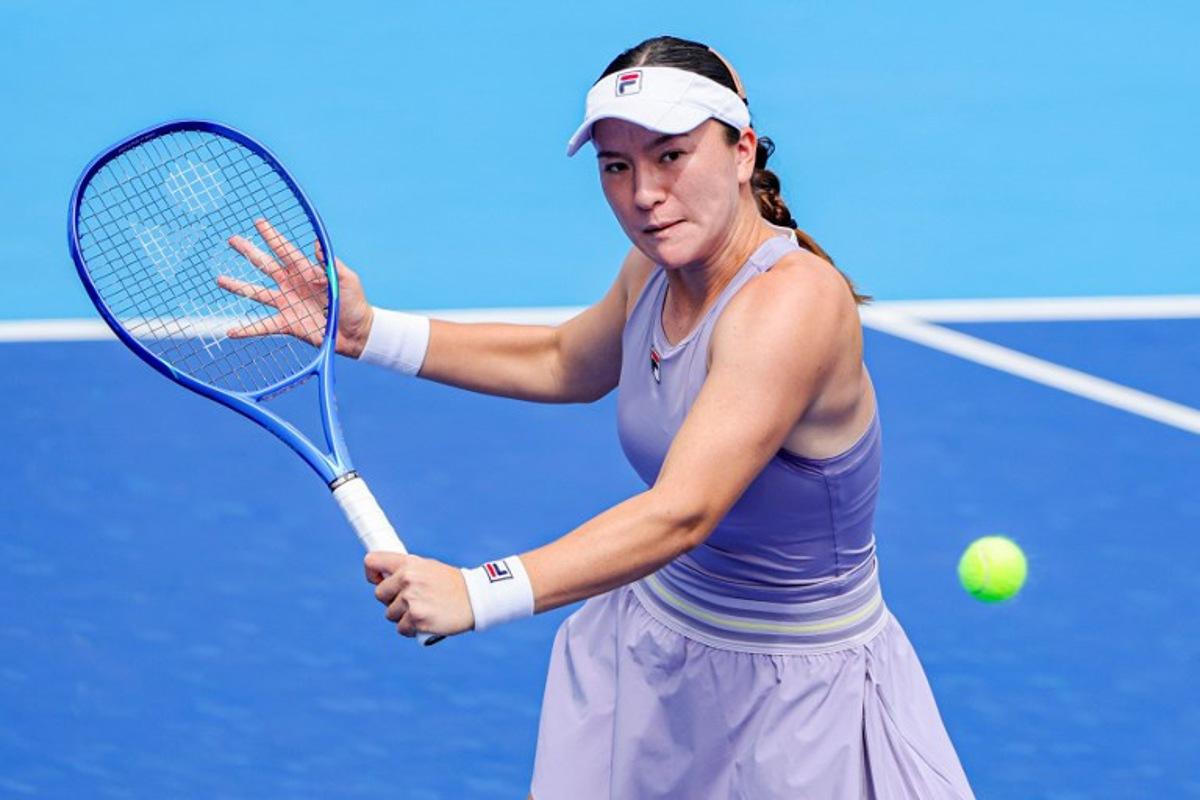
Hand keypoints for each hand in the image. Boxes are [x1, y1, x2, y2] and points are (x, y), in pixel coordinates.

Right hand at [216, 218, 375, 356]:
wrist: (357, 333)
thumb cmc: (355, 304)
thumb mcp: (346, 280)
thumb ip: (330, 264)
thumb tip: (317, 243)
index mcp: (307, 271)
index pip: (285, 250)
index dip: (272, 237)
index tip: (258, 222)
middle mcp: (293, 285)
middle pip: (265, 265)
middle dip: (249, 252)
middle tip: (232, 240)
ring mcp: (288, 304)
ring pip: (257, 293)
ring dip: (238, 287)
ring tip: (220, 280)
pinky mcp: (287, 324)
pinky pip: (263, 325)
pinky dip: (247, 329)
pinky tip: (231, 331)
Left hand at [364, 552, 474, 638]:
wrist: (476, 598)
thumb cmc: (452, 584)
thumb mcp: (429, 568)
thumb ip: (407, 571)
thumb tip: (383, 579)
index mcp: (409, 563)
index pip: (372, 561)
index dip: (372, 573)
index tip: (378, 580)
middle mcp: (407, 579)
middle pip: (379, 594)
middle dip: (391, 600)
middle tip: (411, 600)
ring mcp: (411, 599)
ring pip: (389, 613)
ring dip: (402, 616)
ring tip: (423, 610)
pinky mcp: (417, 618)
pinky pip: (401, 628)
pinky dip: (410, 629)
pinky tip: (425, 622)